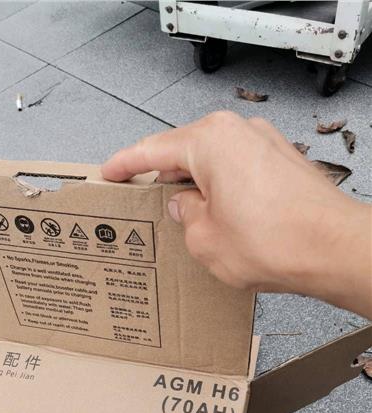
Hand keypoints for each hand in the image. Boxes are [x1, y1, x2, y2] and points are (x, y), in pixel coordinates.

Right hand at [102, 112, 371, 318]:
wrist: (332, 249)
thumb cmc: (277, 241)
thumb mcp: (205, 240)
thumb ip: (184, 217)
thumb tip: (184, 206)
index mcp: (210, 141)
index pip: (152, 149)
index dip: (125, 165)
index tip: (109, 173)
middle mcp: (238, 132)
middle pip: (184, 150)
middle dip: (162, 175)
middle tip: (143, 198)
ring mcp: (264, 143)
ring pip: (213, 160)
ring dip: (194, 183)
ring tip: (181, 214)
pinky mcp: (281, 160)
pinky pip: (237, 167)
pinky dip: (220, 186)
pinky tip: (216, 213)